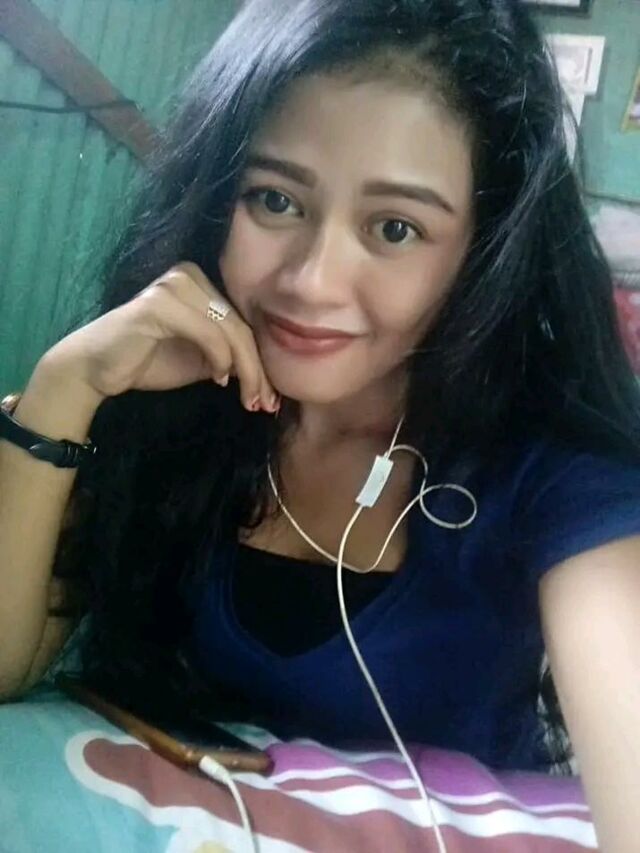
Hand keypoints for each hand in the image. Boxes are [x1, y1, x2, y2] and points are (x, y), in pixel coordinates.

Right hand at [42, 262, 278, 412]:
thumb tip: (269, 375)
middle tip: (266, 404)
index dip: (261, 362)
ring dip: (246, 370)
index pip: (243, 323)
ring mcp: (175, 285)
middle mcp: (190, 276)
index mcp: (202, 283)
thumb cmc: (147, 361)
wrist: (97, 369)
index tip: (271, 398)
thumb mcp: (201, 361)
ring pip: (230, 330)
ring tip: (249, 400)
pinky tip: (219, 380)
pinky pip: (208, 331)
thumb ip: (230, 358)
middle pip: (241, 326)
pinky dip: (220, 358)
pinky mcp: (160, 303)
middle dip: (259, 370)